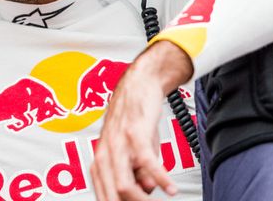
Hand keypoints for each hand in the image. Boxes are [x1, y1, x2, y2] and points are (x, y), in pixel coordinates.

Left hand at [90, 40, 192, 199]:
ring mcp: (119, 144)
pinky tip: (172, 189)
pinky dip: (161, 179)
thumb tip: (145, 190)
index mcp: (101, 160)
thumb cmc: (135, 117)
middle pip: (111, 195)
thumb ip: (138, 171)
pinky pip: (147, 163)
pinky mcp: (135, 133)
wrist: (141, 83)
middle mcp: (105, 153)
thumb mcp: (135, 149)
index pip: (104, 195)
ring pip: (124, 185)